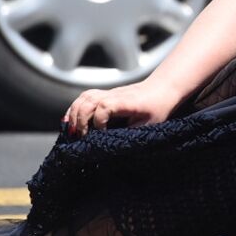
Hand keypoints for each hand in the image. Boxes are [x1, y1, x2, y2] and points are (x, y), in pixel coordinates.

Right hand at [64, 79, 178, 134]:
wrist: (163, 88)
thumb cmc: (158, 108)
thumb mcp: (149, 125)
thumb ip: (130, 133)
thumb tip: (112, 147)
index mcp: (126, 102)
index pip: (104, 107)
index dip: (99, 122)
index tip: (102, 134)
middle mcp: (114, 95)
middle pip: (88, 102)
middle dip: (81, 121)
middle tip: (81, 137)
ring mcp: (109, 93)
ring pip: (84, 98)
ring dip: (74, 114)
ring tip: (73, 131)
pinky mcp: (106, 94)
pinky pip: (85, 97)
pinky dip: (75, 107)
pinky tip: (71, 120)